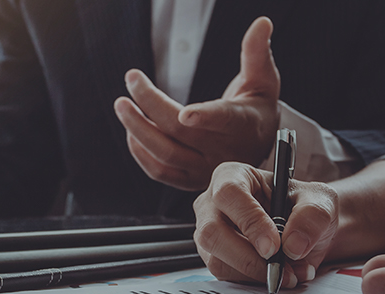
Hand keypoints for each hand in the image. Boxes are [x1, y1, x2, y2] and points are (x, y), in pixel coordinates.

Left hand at [114, 17, 279, 190]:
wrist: (256, 147)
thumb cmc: (257, 107)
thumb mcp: (263, 79)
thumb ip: (257, 52)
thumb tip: (262, 22)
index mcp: (243, 124)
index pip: (224, 120)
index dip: (205, 117)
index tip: (185, 113)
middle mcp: (224, 151)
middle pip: (181, 132)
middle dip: (151, 105)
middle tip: (132, 80)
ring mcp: (205, 169)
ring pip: (165, 154)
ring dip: (137, 129)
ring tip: (122, 105)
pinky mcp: (189, 180)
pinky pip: (159, 172)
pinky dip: (140, 152)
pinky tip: (131, 129)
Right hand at [193, 162, 337, 288]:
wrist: (304, 231)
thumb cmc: (304, 206)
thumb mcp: (321, 201)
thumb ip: (312, 216)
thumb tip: (292, 246)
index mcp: (233, 176)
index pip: (229, 194)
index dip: (250, 221)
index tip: (274, 246)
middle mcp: (212, 204)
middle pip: (212, 232)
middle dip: (247, 257)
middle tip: (279, 269)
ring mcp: (209, 233)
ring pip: (216, 260)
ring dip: (255, 273)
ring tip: (289, 272)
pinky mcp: (215, 258)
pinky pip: (226, 276)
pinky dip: (255, 281)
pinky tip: (278, 274)